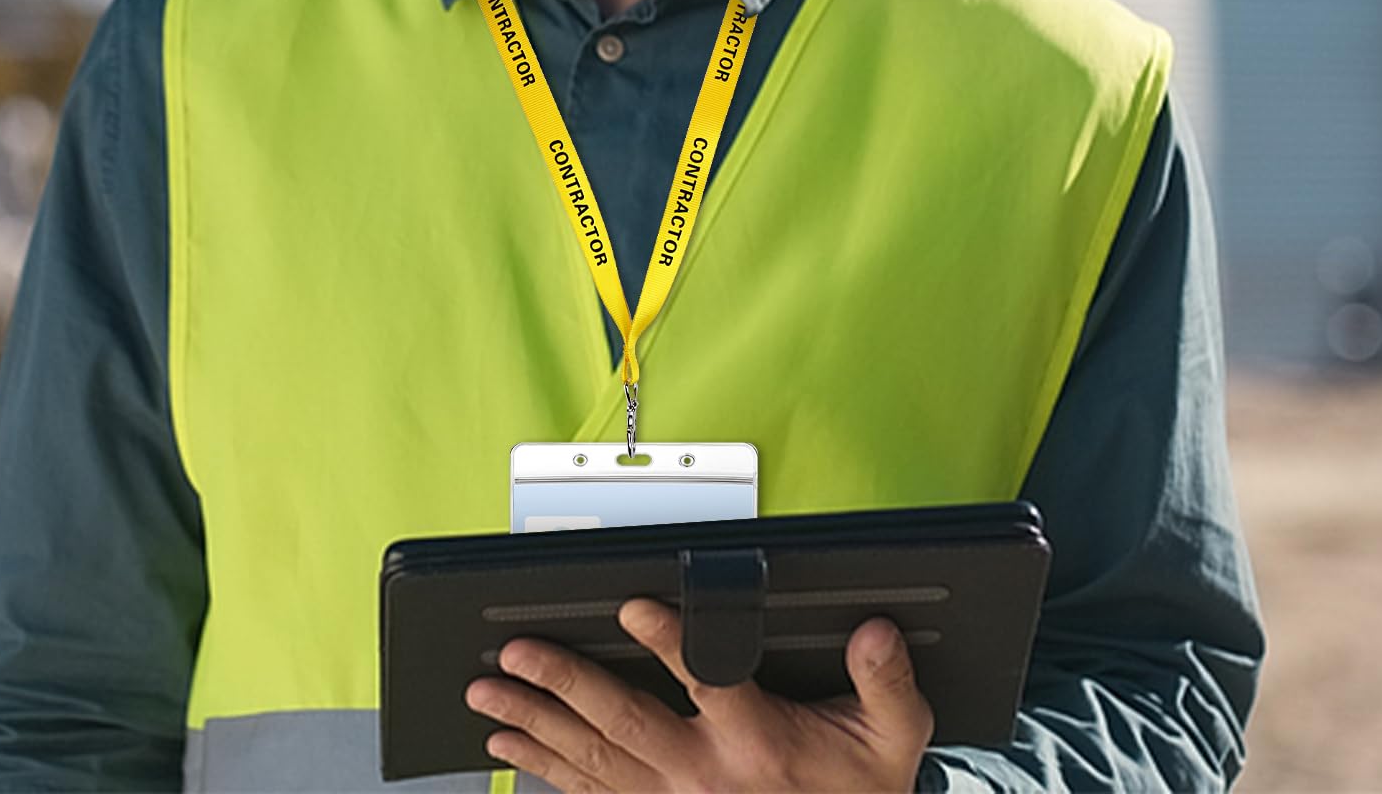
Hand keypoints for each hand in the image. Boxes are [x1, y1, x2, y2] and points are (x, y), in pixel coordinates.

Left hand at [464, 599, 932, 792]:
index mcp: (758, 741)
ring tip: (489, 699)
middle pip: (623, 723)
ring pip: (593, 761)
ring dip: (536, 727)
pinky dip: (548, 772)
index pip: (708, 679)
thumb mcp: (892, 737)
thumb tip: (876, 632)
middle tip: (516, 653)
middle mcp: (705, 774)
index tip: (631, 606)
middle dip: (563, 683)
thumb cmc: (859, 789)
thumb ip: (885, 682)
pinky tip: (514, 751)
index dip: (667, 640)